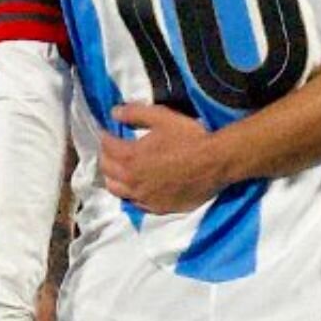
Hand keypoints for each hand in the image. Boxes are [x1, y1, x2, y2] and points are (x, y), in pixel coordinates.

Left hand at [99, 103, 222, 213]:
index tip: (105, 130)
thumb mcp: (162, 117)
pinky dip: (129, 192)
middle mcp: (132, 180)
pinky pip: (134, 203)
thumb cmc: (190, 138)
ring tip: (118, 169)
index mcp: (130, 157)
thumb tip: (114, 112)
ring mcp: (143, 197)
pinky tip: (136, 186)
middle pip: (107, 170)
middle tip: (110, 148)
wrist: (216, 163)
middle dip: (105, 156)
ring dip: (113, 177)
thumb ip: (135, 114)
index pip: (106, 146)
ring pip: (116, 190)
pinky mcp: (156, 207)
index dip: (104, 136)